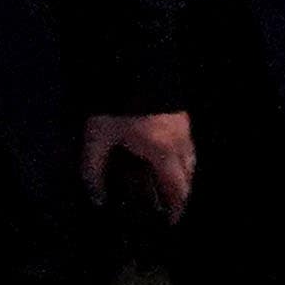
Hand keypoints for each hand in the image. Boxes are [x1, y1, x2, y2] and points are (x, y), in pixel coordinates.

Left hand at [84, 107, 195, 222]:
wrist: (134, 61)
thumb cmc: (117, 104)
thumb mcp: (98, 136)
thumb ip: (94, 169)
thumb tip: (97, 198)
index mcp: (163, 152)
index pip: (177, 189)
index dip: (176, 209)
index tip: (172, 223)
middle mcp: (180, 142)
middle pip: (189, 174)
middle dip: (181, 192)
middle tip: (168, 205)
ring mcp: (183, 125)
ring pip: (190, 157)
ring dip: (181, 173)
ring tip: (164, 181)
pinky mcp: (180, 112)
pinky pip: (186, 143)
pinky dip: (178, 156)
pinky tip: (161, 154)